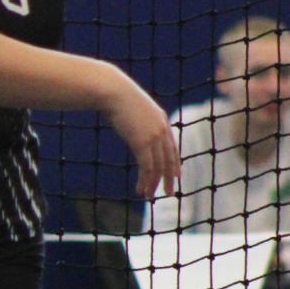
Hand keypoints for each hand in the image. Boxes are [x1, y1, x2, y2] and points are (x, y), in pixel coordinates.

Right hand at [103, 71, 179, 200]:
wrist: (113, 91)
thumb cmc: (116, 97)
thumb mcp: (132, 108)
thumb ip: (136, 119)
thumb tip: (130, 124)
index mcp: (161, 120)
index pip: (172, 147)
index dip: (174, 163)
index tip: (176, 175)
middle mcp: (161, 129)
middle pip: (169, 160)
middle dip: (169, 179)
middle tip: (169, 193)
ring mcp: (153, 136)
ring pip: (158, 167)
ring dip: (153, 184)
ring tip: (149, 196)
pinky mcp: (142, 143)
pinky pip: (147, 167)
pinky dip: (144, 180)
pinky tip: (140, 189)